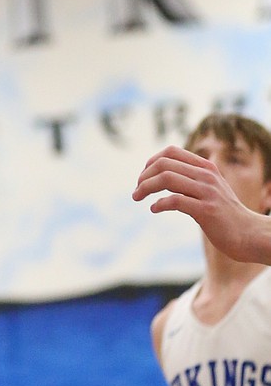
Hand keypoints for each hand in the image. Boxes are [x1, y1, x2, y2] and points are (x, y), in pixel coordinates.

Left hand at [133, 145, 270, 263]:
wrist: (248, 233)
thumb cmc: (224, 214)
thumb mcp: (209, 190)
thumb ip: (189, 180)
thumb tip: (160, 177)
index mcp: (206, 167)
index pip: (171, 152)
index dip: (151, 162)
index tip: (143, 177)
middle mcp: (206, 175)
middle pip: (164, 164)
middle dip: (144, 176)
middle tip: (136, 190)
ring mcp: (207, 192)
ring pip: (167, 179)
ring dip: (145, 188)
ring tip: (137, 197)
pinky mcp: (206, 210)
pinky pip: (175, 201)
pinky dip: (159, 204)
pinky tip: (154, 209)